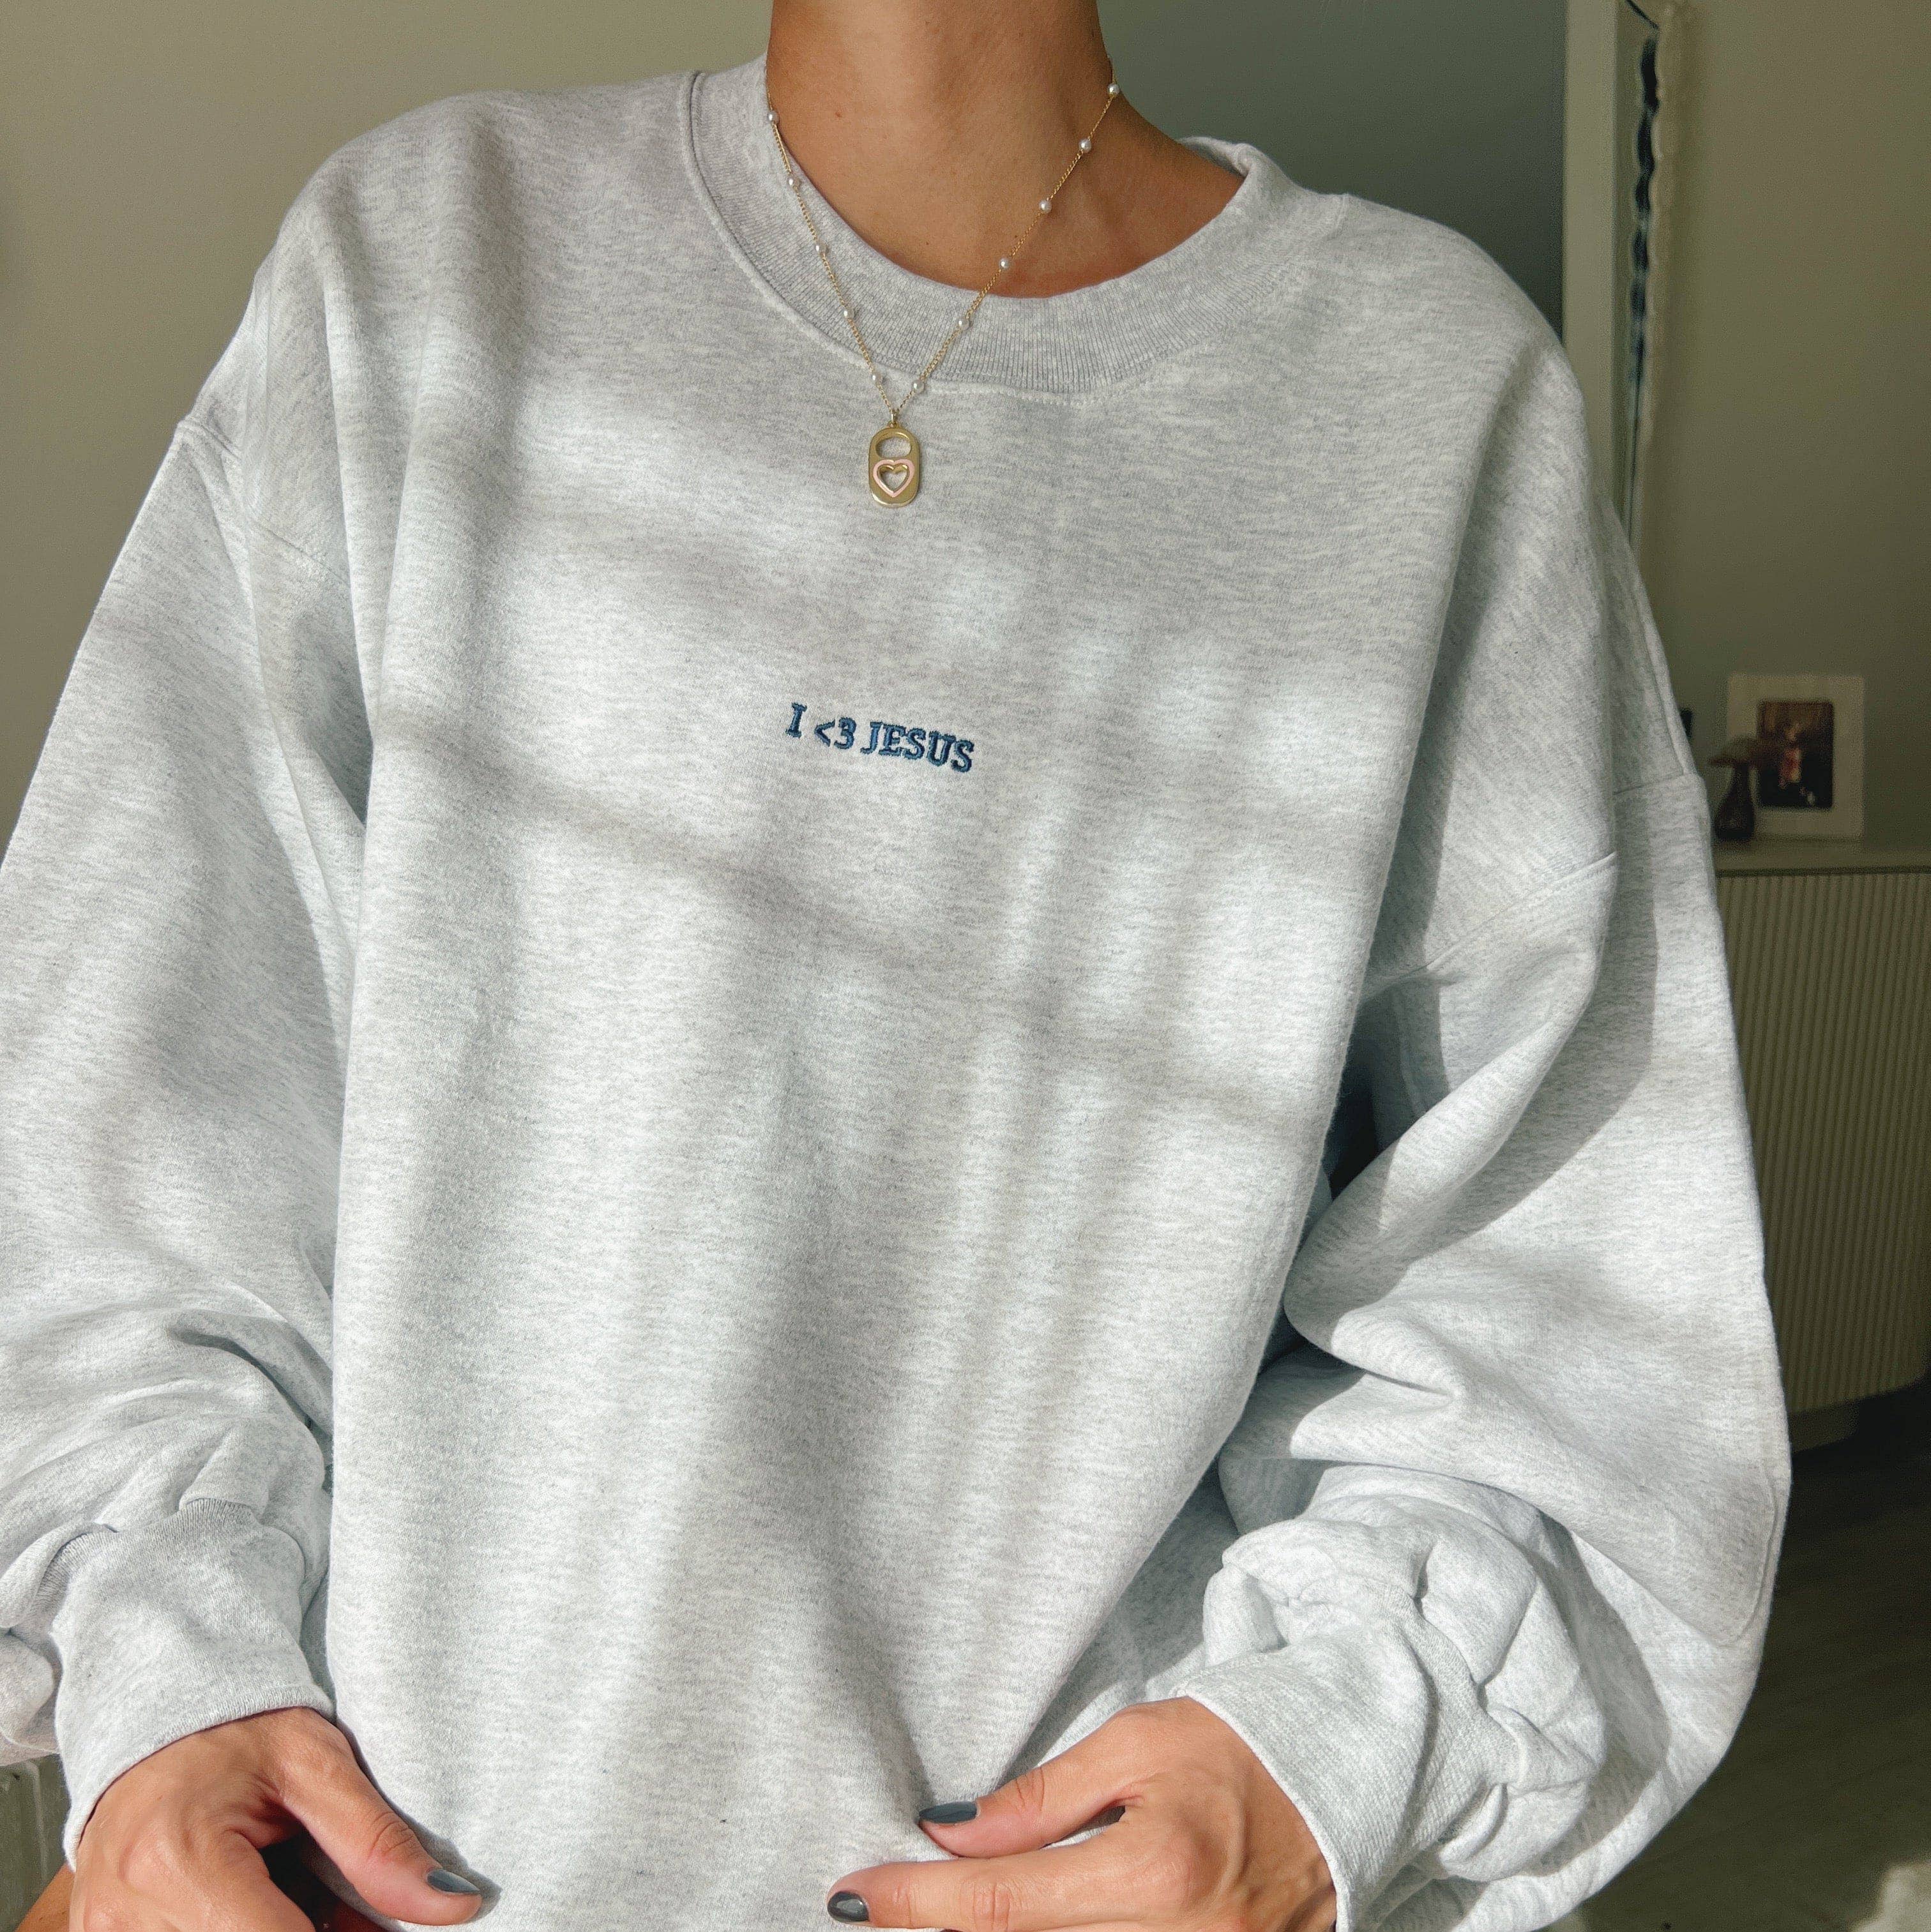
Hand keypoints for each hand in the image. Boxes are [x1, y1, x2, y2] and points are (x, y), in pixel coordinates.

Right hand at [70, 1706, 483, 1931]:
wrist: (156, 1712)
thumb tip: (453, 1905)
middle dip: (317, 1929)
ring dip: (282, 1929)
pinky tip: (269, 1901)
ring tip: (299, 1886)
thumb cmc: (236, 1727)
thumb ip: (378, 1843)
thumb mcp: (316, 1765)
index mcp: (179, 1862)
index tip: (379, 1921)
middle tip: (341, 1897)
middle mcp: (127, 1913)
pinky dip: (247, 1926)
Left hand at [826, 1696, 1334, 1931]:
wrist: (1347, 1785)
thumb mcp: (1136, 1744)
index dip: (914, 1902)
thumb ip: (1040, 1801)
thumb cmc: (1240, 1748)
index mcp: (1153, 1871)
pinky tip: (1024, 1925)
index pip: (1000, 1903)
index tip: (852, 1893)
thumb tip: (949, 1832)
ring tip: (940, 1914)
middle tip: (880, 1909)